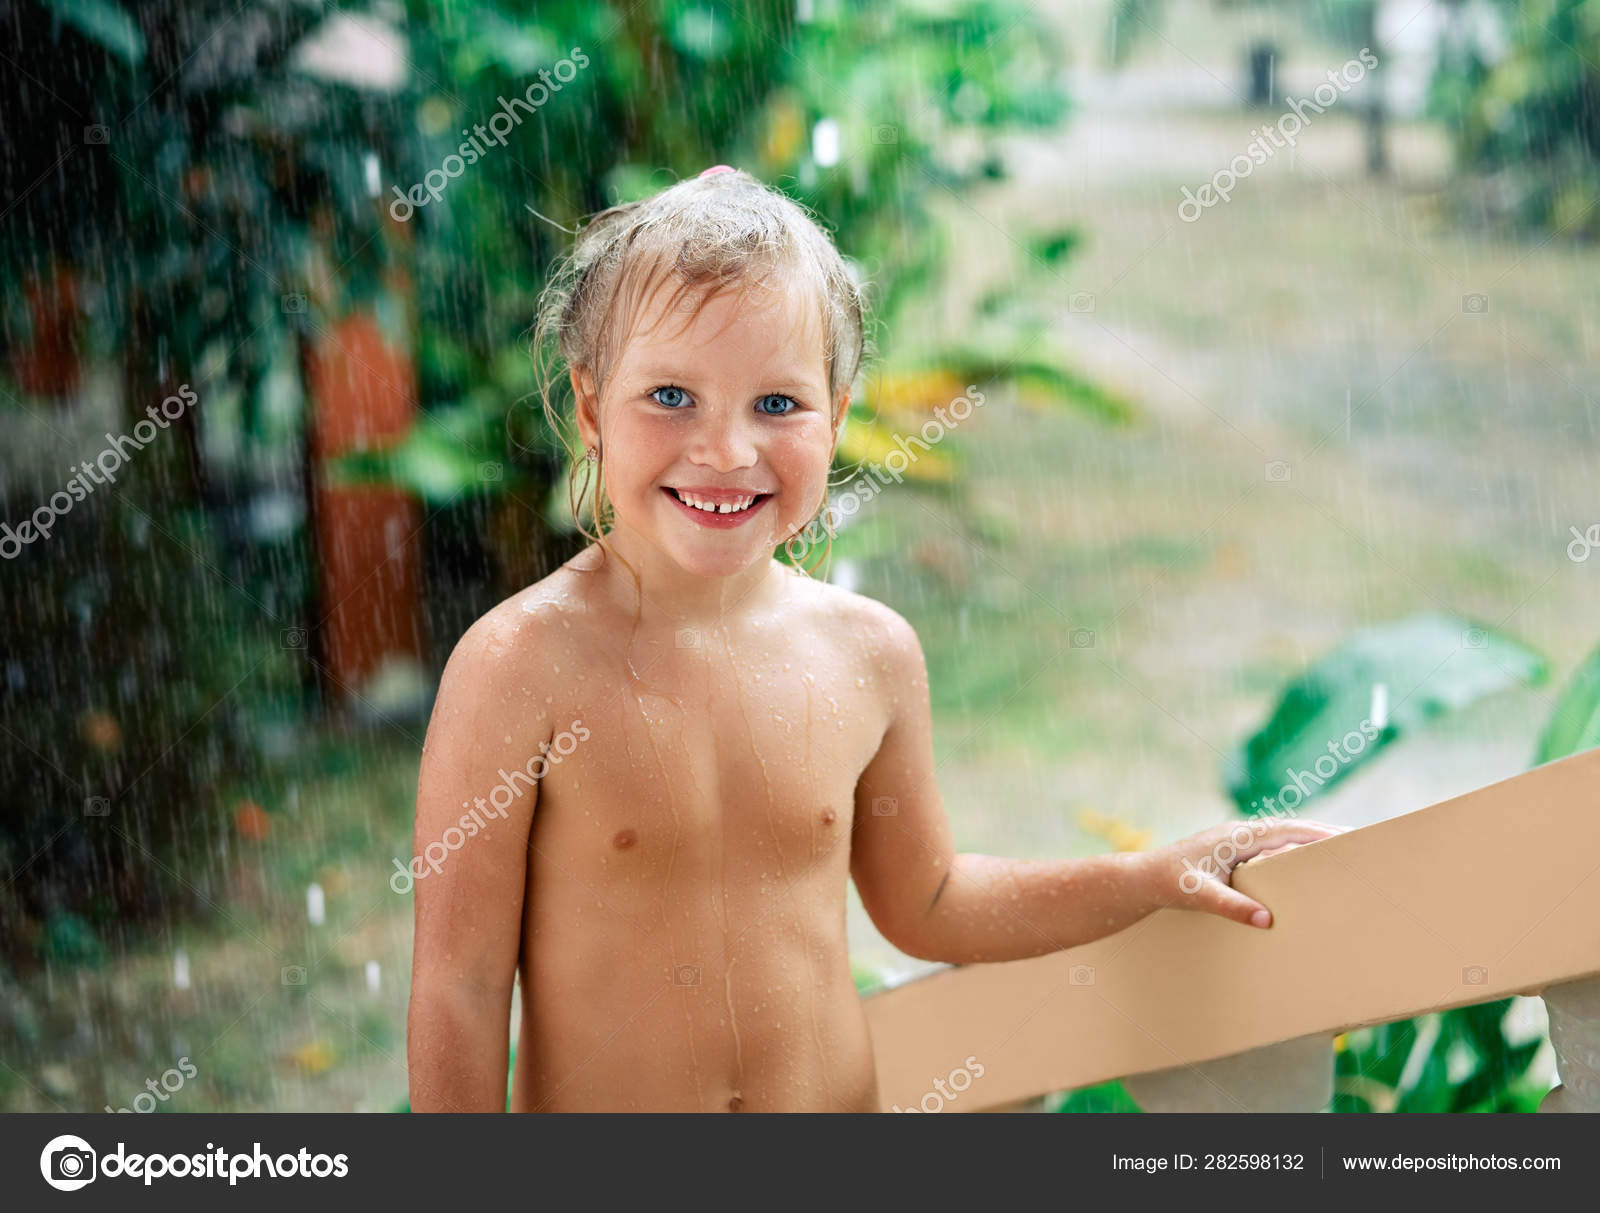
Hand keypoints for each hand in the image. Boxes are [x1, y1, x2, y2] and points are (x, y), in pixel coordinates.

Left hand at [1141, 818, 1347, 928]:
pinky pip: (1271, 850)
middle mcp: (1240, 834)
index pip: (1286, 830)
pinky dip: (1291, 853)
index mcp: (1237, 836)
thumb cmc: (1168, 881)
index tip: (1346, 836)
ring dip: (1308, 843)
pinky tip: (1304, 866)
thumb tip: (1267, 920)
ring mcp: (1237, 843)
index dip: (1317, 832)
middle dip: (1321, 835)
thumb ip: (1232, 906)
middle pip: (1290, 830)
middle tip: (1356, 842)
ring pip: (1281, 839)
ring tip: (1340, 853)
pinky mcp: (1233, 854)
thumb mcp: (1199, 895)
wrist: (1143, 878)